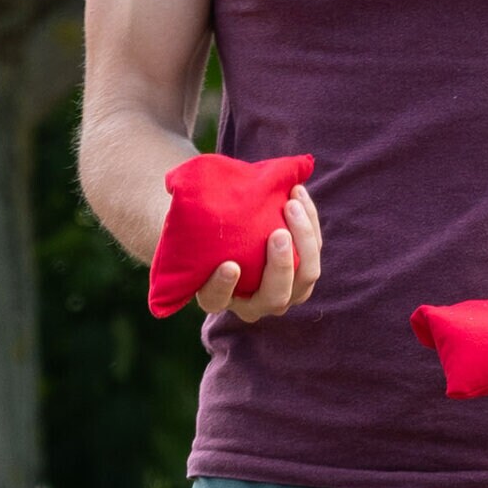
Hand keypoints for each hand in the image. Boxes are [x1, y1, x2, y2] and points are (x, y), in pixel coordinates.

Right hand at [194, 181, 323, 326]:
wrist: (227, 230)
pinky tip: (297, 192)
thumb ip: (183, 220)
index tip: (229, 265)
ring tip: (291, 204)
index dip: (223, 287)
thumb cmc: (201, 232)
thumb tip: (173, 183)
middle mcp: (254, 303)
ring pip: (305, 276)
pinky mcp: (304, 269)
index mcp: (218, 298)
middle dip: (281, 266)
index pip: (217, 300)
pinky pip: (314, 249)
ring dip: (304, 240)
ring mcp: (285, 289)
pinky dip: (309, 221)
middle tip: (278, 234)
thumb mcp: (187, 229)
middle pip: (274, 297)